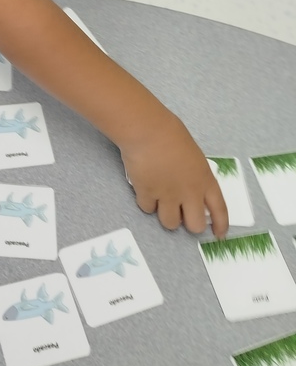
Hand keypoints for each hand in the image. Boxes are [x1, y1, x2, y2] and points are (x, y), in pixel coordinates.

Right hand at [121, 112, 228, 237]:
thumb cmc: (171, 133)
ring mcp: (168, 195)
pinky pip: (147, 209)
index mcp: (205, 180)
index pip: (220, 210)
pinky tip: (144, 188)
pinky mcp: (147, 194)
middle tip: (180, 212)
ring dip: (166, 215)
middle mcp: (190, 192)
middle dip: (188, 223)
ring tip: (159, 200)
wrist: (148, 130)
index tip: (219, 235)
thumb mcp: (193, 156)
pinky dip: (146, 202)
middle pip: (195, 226)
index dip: (221, 225)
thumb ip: (194, 175)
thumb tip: (187, 186)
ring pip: (170, 224)